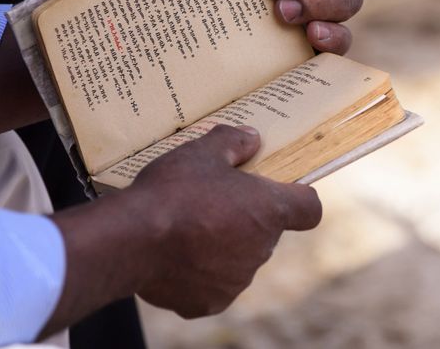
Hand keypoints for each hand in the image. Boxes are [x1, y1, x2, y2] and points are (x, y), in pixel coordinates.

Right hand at [44, 124, 321, 334]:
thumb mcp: (202, 152)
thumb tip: (251, 138)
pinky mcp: (210, 302)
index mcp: (270, 211)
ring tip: (187, 229)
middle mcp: (261, 250)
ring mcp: (237, 279)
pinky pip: (213, 284)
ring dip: (223, 245)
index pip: (309, 209)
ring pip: (239, 258)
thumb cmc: (172, 191)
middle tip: (212, 202)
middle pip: (266, 231)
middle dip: (246, 218)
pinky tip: (176, 255)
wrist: (131, 240)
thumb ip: (233, 142)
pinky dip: (199, 272)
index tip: (280, 190)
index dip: (298, 198)